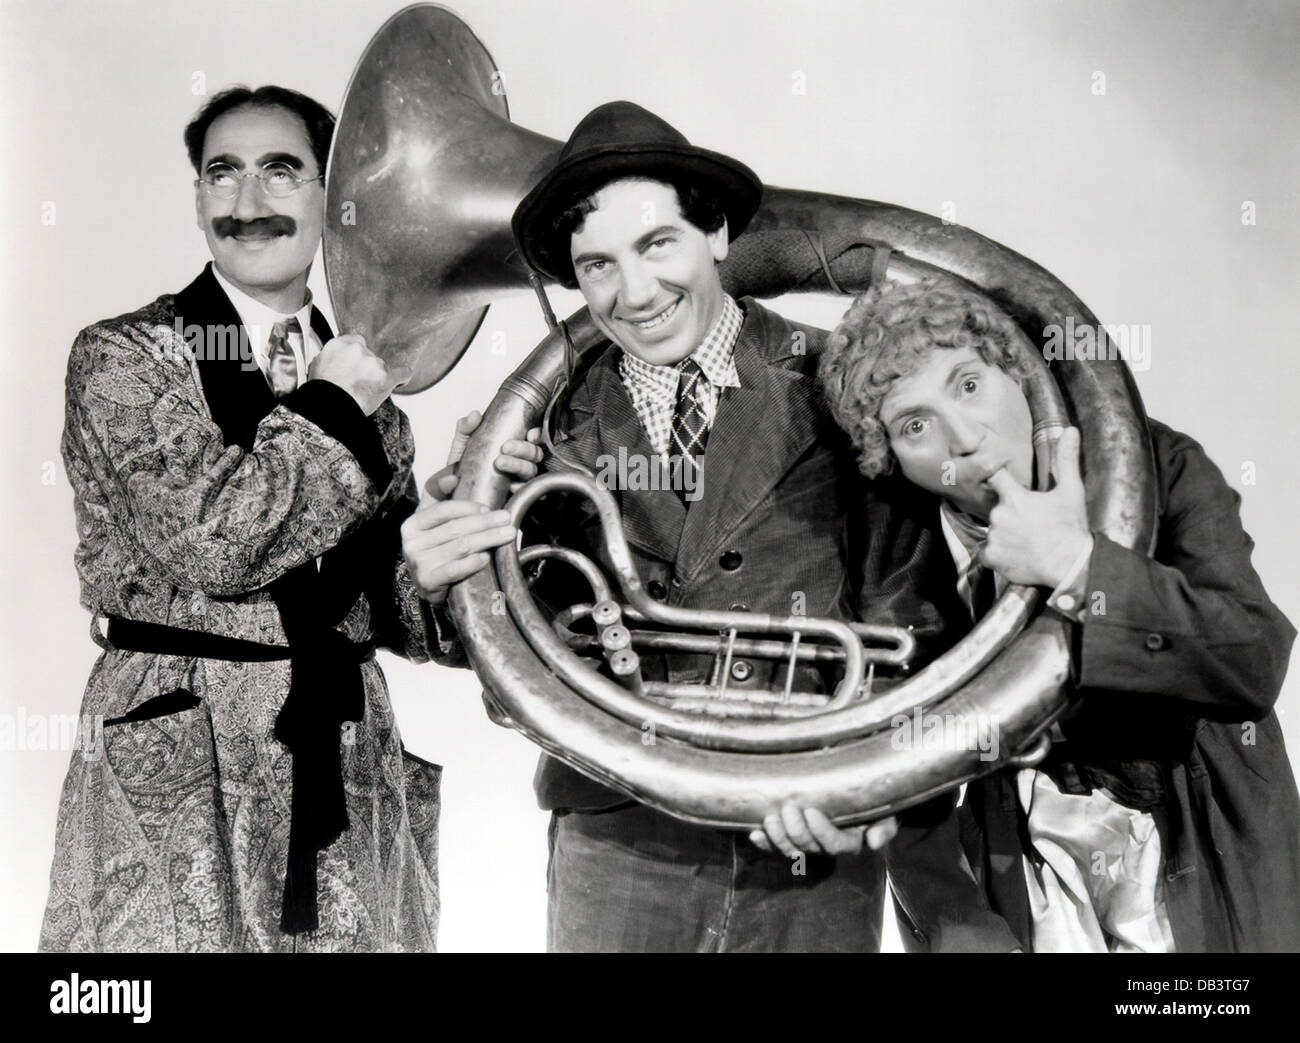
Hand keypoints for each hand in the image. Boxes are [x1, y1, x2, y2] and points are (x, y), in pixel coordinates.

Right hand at [308, 334, 409, 415]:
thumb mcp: (317, 366)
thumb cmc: (322, 393)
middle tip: (357, 384)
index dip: (357, 356)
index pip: (357, 342)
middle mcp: (357, 349)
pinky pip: (403, 372)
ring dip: (377, 378)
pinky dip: (402, 377)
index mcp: (339, 345)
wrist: (330, 409)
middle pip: (370, 356)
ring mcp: (373, 362)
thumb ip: (332, 356)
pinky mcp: (386, 377)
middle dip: (366, 369)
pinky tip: (401, 381)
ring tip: (365, 393)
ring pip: (382, 367)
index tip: (357, 364)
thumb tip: (338, 357)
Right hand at [401, 498, 517, 605]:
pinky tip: (486, 557)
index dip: (468, 507)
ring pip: (460, 547)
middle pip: (455, 528)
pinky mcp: (428, 582)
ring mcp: (419, 563)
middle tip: (507, 519)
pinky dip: (472, 563)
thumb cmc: (435, 548)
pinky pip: (454, 570)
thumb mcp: (432, 522)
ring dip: (488, 539)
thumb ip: (439, 496)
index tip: (489, 507)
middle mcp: (412, 543)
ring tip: (508, 534)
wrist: (429, 585)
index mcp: (412, 524)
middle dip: (485, 522)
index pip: (443, 510)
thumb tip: (453, 475)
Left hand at [425, 410, 543, 500]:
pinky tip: (511, 486)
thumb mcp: (462, 445)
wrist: (453, 495)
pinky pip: (526, 493)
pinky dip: (521, 488)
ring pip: (531, 471)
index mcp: (512, 447)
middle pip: (534, 454)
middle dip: (523, 449)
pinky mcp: (514, 497)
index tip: (530, 434)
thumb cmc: (462, 469)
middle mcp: (519, 463)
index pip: (532, 439)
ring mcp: (518, 480)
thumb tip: (474, 415)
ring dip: (519, 465)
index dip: (537, 435)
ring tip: (500, 463)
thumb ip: (466, 428)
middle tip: (506, 447)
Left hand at [749, 803, 898, 856]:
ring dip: (778, 837)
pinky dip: (764, 843)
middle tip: (789, 809)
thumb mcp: (884, 811)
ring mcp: (807, 843)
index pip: (835, 844)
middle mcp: (826, 845)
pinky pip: (776, 847)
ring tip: (770, 819)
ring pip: (790, 850)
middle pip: (808, 847)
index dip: (821, 832)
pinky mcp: (790, 837)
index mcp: (849, 841)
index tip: (811, 811)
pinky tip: (755, 835)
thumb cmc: (872, 799)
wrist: (857, 789)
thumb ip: (884, 827)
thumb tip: (874, 843)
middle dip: (796, 831)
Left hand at [981, 426, 1092, 587]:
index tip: (997, 478)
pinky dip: (997, 554)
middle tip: (1031, 525)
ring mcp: (994, 537)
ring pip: (994, 531)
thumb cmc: (1071, 527)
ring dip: (1005, 535)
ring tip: (1027, 542)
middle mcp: (999, 515)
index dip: (995, 475)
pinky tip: (1016, 555)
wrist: (1070, 565)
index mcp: (1014, 497)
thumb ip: (1066, 459)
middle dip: (1011, 515)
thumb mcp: (1071, 491)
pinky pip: (987, 553)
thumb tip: (1070, 430)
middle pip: (998, 509)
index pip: (993, 476)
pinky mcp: (992, 557)